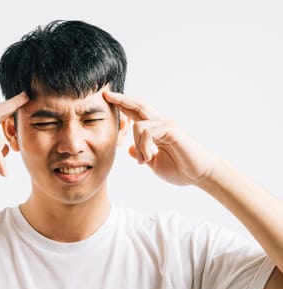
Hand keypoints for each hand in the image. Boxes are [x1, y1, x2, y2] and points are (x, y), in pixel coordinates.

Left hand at [103, 89, 218, 185]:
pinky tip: (149, 157)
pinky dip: (144, 146)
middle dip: (121, 100)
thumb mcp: (154, 163)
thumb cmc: (181, 170)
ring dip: (137, 145)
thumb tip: (130, 149)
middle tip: (106, 94)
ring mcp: (167, 125)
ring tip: (144, 160)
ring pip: (138, 125)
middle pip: (138, 105)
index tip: (107, 98)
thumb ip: (142, 154)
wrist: (201, 175)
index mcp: (156, 130)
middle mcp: (161, 123)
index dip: (122, 105)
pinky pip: (148, 132)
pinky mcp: (172, 130)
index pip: (136, 113)